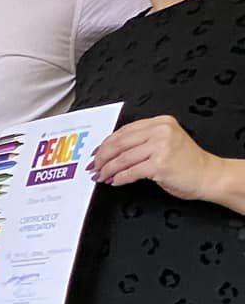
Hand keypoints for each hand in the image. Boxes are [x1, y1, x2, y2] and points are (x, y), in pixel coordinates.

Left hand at [88, 114, 219, 198]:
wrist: (209, 175)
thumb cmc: (186, 162)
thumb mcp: (164, 142)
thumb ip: (141, 141)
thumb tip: (109, 151)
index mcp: (160, 122)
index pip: (124, 131)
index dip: (105, 144)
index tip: (95, 154)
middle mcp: (160, 131)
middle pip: (119, 143)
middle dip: (102, 158)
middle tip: (93, 167)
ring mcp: (161, 147)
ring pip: (122, 158)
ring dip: (108, 170)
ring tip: (101, 176)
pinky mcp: (160, 164)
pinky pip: (131, 172)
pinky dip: (119, 178)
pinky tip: (115, 181)